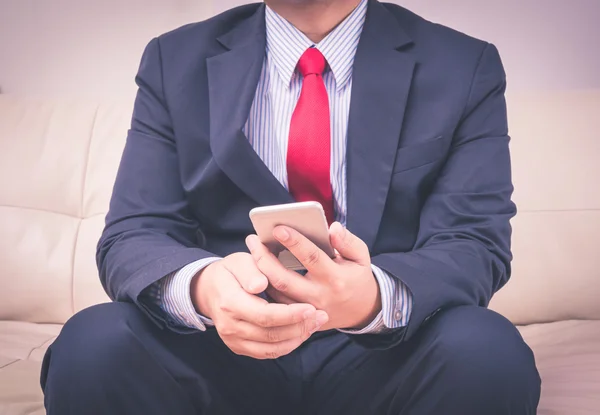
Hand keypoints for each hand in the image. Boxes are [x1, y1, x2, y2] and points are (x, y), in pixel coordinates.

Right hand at [191, 253, 328, 358]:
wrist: (209, 289)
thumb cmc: (231, 271)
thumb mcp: (239, 261)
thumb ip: (251, 271)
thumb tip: (260, 285)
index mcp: (229, 303)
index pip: (265, 315)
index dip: (290, 314)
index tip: (311, 308)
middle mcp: (229, 326)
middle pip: (271, 334)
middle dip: (300, 326)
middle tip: (321, 315)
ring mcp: (233, 340)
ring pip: (272, 348)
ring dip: (297, 337)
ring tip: (316, 323)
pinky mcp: (239, 347)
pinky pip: (268, 353)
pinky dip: (288, 345)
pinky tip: (302, 332)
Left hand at [245, 222, 380, 330]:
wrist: (361, 311)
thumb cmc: (357, 277)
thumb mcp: (361, 257)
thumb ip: (348, 241)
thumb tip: (333, 228)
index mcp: (335, 278)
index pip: (311, 257)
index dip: (294, 242)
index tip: (278, 227)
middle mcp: (319, 296)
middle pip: (284, 279)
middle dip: (264, 258)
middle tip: (252, 239)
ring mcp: (306, 311)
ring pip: (275, 293)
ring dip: (260, 273)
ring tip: (252, 251)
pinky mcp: (299, 319)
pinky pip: (276, 304)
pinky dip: (265, 287)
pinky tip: (256, 269)